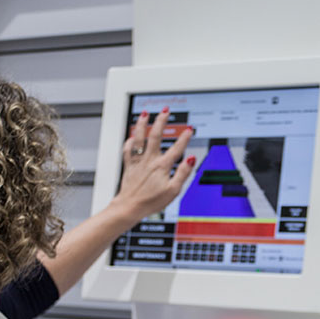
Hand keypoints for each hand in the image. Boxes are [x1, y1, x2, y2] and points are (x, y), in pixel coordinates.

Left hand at [113, 108, 195, 222]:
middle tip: (165, 111)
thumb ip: (183, 173)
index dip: (184, 138)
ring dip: (142, 124)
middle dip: (161, 121)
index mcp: (162, 166)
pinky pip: (128, 150)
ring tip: (145, 114)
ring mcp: (138, 162)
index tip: (189, 129)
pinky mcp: (129, 167)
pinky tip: (132, 137)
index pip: (176, 149)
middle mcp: (149, 161)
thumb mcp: (173, 191)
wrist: (129, 207)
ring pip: (139, 138)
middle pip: (155, 136)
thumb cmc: (151, 202)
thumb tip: (191, 159)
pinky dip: (130, 142)